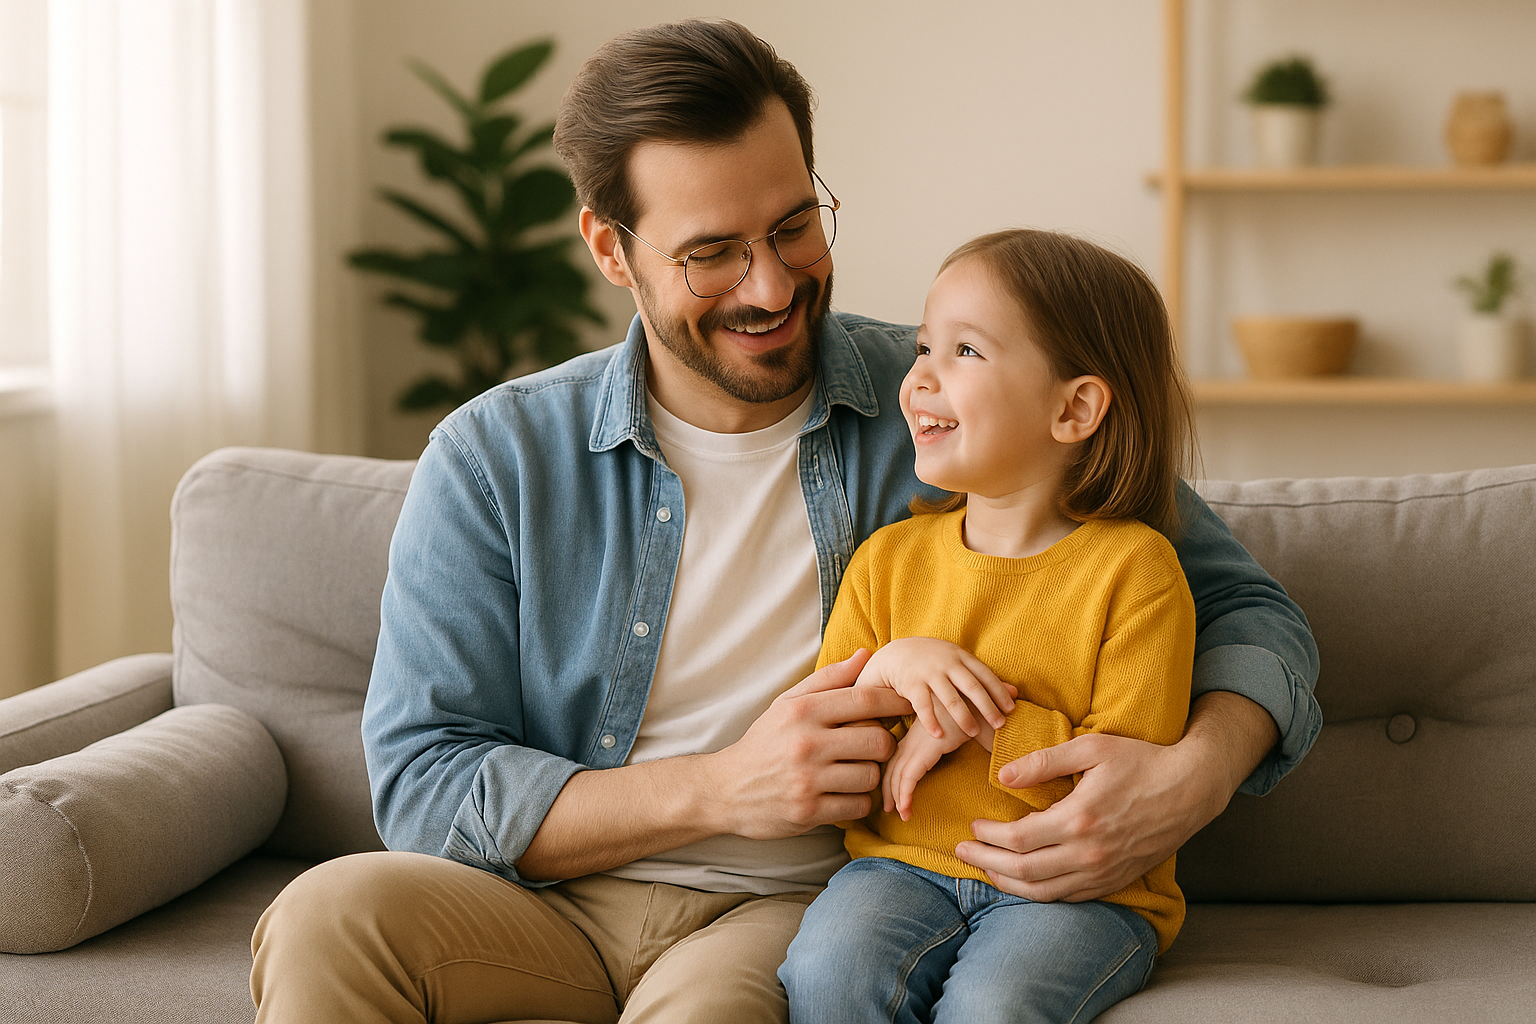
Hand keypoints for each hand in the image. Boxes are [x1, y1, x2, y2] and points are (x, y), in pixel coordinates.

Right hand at [707, 649, 911, 839]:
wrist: (726, 789)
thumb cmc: (766, 741)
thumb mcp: (788, 703)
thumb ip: (829, 679)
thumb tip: (867, 655)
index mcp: (803, 710)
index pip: (865, 700)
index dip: (896, 702)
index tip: (910, 705)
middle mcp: (806, 743)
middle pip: (878, 740)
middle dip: (885, 744)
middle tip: (877, 745)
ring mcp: (807, 780)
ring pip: (871, 775)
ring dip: (871, 774)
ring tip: (856, 770)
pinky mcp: (809, 811)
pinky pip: (858, 805)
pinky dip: (859, 801)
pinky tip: (845, 793)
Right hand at [856, 637, 1015, 739]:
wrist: (898, 653)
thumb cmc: (936, 662)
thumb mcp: (960, 663)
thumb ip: (984, 677)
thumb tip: (1016, 692)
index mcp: (961, 657)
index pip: (985, 675)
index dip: (999, 691)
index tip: (1011, 709)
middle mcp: (947, 664)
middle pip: (971, 686)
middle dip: (987, 706)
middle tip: (1000, 724)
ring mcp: (929, 673)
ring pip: (950, 697)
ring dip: (963, 716)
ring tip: (974, 733)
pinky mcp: (911, 684)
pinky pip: (923, 705)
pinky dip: (932, 721)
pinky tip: (939, 735)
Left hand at [881, 699, 976, 819]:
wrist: (988, 700)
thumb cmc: (982, 715)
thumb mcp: (967, 733)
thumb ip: (963, 743)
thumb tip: (973, 756)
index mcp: (923, 732)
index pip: (900, 756)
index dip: (895, 775)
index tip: (895, 795)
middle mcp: (917, 736)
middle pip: (894, 764)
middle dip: (890, 788)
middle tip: (890, 808)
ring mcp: (920, 741)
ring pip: (898, 772)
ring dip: (896, 795)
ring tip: (899, 814)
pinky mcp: (927, 748)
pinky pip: (910, 775)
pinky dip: (904, 793)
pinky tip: (905, 810)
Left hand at [955, 731, 1221, 901]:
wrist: (1190, 789)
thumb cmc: (1141, 761)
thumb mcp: (1091, 749)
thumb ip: (1044, 762)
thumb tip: (1002, 774)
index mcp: (1080, 819)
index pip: (1019, 839)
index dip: (990, 836)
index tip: (974, 826)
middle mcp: (1090, 854)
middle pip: (1024, 871)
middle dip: (987, 862)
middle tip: (963, 851)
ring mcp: (1103, 872)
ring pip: (1044, 892)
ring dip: (1008, 884)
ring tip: (986, 870)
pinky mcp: (1115, 881)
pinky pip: (1068, 897)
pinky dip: (1040, 894)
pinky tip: (1024, 883)